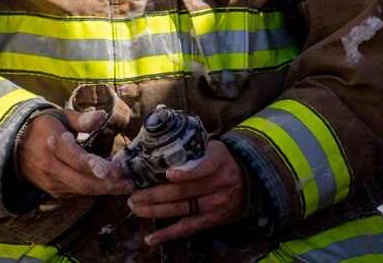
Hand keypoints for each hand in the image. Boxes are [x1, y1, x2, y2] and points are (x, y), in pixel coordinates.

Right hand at [18, 109, 134, 198]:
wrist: (15, 143)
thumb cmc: (44, 126)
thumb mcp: (62, 116)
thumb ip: (82, 119)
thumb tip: (102, 116)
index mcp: (54, 145)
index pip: (81, 162)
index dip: (102, 169)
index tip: (121, 172)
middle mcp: (50, 167)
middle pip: (83, 184)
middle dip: (109, 187)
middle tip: (130, 184)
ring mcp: (49, 181)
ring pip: (80, 191)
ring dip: (102, 189)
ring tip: (122, 184)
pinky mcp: (50, 190)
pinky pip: (74, 193)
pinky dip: (91, 190)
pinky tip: (104, 184)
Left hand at [127, 139, 245, 245]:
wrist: (249, 181)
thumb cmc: (222, 161)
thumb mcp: (214, 148)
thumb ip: (193, 148)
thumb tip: (160, 144)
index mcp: (218, 163)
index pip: (204, 167)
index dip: (186, 172)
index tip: (169, 174)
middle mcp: (218, 185)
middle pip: (183, 192)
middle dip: (154, 194)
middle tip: (134, 195)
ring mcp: (215, 205)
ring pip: (181, 210)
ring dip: (155, 211)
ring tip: (136, 208)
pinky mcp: (212, 220)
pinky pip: (188, 228)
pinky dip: (168, 235)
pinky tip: (151, 239)